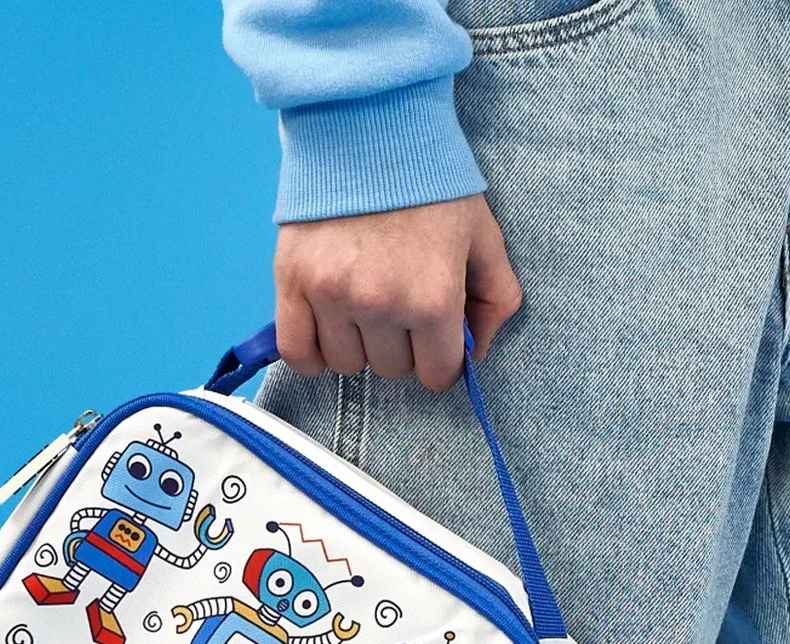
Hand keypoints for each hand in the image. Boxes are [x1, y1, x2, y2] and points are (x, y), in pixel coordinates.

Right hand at [275, 194, 522, 391]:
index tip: (432, 333)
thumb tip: (477, 355)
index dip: (438, 356)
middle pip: (392, 369)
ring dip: (357, 344)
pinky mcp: (293, 281)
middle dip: (400, 344)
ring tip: (361, 300)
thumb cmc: (429, 182)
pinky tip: (327, 331)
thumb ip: (496, 299)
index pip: (436, 374)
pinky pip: (299, 352)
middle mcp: (382, 304)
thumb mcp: (483, 235)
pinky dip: (312, 353)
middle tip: (396, 299)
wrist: (367, 124)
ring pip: (347, 364)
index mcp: (433, 298)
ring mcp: (333, 295)